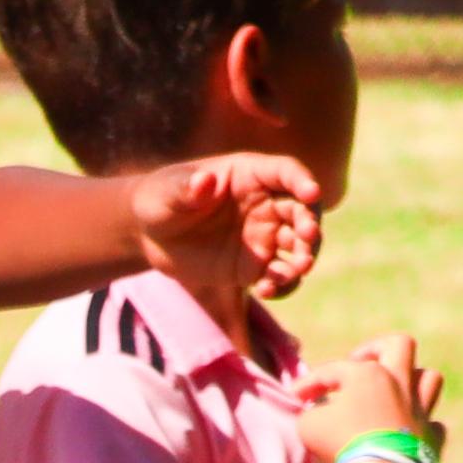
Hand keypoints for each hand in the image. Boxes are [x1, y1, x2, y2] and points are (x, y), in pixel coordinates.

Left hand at [132, 152, 326, 316]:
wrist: (150, 237)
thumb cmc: (160, 200)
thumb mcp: (167, 191)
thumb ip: (187, 188)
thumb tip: (205, 182)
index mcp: (251, 174)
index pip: (286, 172)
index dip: (302, 180)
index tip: (312, 193)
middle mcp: (265, 203)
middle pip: (301, 210)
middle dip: (310, 223)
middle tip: (308, 237)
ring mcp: (263, 236)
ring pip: (297, 245)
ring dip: (304, 256)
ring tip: (299, 269)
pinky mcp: (254, 267)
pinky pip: (278, 276)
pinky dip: (281, 284)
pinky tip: (267, 291)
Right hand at [309, 329, 445, 462]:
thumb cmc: (341, 445)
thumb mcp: (309, 426)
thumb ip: (311, 413)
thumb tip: (317, 412)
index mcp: (369, 374)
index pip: (334, 369)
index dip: (310, 382)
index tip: (294, 398)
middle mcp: (400, 384)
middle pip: (400, 345)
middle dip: (378, 349)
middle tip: (360, 364)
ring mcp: (421, 410)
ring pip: (429, 378)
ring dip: (411, 382)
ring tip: (393, 394)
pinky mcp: (432, 438)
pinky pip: (433, 423)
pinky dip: (420, 426)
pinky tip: (406, 433)